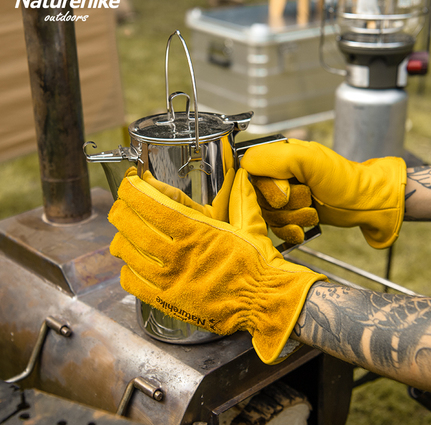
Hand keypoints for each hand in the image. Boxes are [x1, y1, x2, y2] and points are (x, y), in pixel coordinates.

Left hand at [108, 168, 326, 363]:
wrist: (263, 303)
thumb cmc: (258, 264)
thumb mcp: (250, 223)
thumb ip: (240, 196)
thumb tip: (242, 174)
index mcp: (195, 230)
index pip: (150, 204)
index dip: (132, 190)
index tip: (128, 183)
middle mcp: (176, 254)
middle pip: (130, 225)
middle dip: (120, 209)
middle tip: (122, 204)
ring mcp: (168, 280)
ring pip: (126, 253)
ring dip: (121, 237)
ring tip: (125, 231)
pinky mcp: (167, 302)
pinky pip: (131, 283)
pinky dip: (126, 269)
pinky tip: (133, 263)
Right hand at [241, 139, 406, 248]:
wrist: (364, 206)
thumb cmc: (344, 181)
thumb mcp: (310, 161)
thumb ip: (275, 158)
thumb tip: (245, 167)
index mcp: (278, 155)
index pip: (249, 174)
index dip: (266, 190)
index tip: (285, 196)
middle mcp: (277, 174)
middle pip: (257, 198)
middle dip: (284, 206)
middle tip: (307, 199)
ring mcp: (282, 196)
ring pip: (267, 215)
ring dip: (292, 218)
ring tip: (311, 211)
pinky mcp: (289, 215)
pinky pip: (274, 228)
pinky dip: (290, 231)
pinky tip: (303, 228)